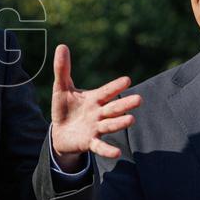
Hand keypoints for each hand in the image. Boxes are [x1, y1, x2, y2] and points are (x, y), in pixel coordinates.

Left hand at [49, 44, 140, 169]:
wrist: (60, 133)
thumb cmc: (65, 108)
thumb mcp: (62, 88)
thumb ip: (63, 69)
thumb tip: (61, 45)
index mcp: (94, 99)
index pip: (106, 92)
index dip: (115, 86)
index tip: (127, 80)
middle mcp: (99, 113)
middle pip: (113, 108)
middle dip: (125, 104)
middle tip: (139, 99)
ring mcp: (96, 128)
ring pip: (110, 125)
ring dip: (120, 123)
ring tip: (131, 119)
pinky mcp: (90, 142)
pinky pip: (100, 147)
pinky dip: (108, 149)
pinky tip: (117, 153)